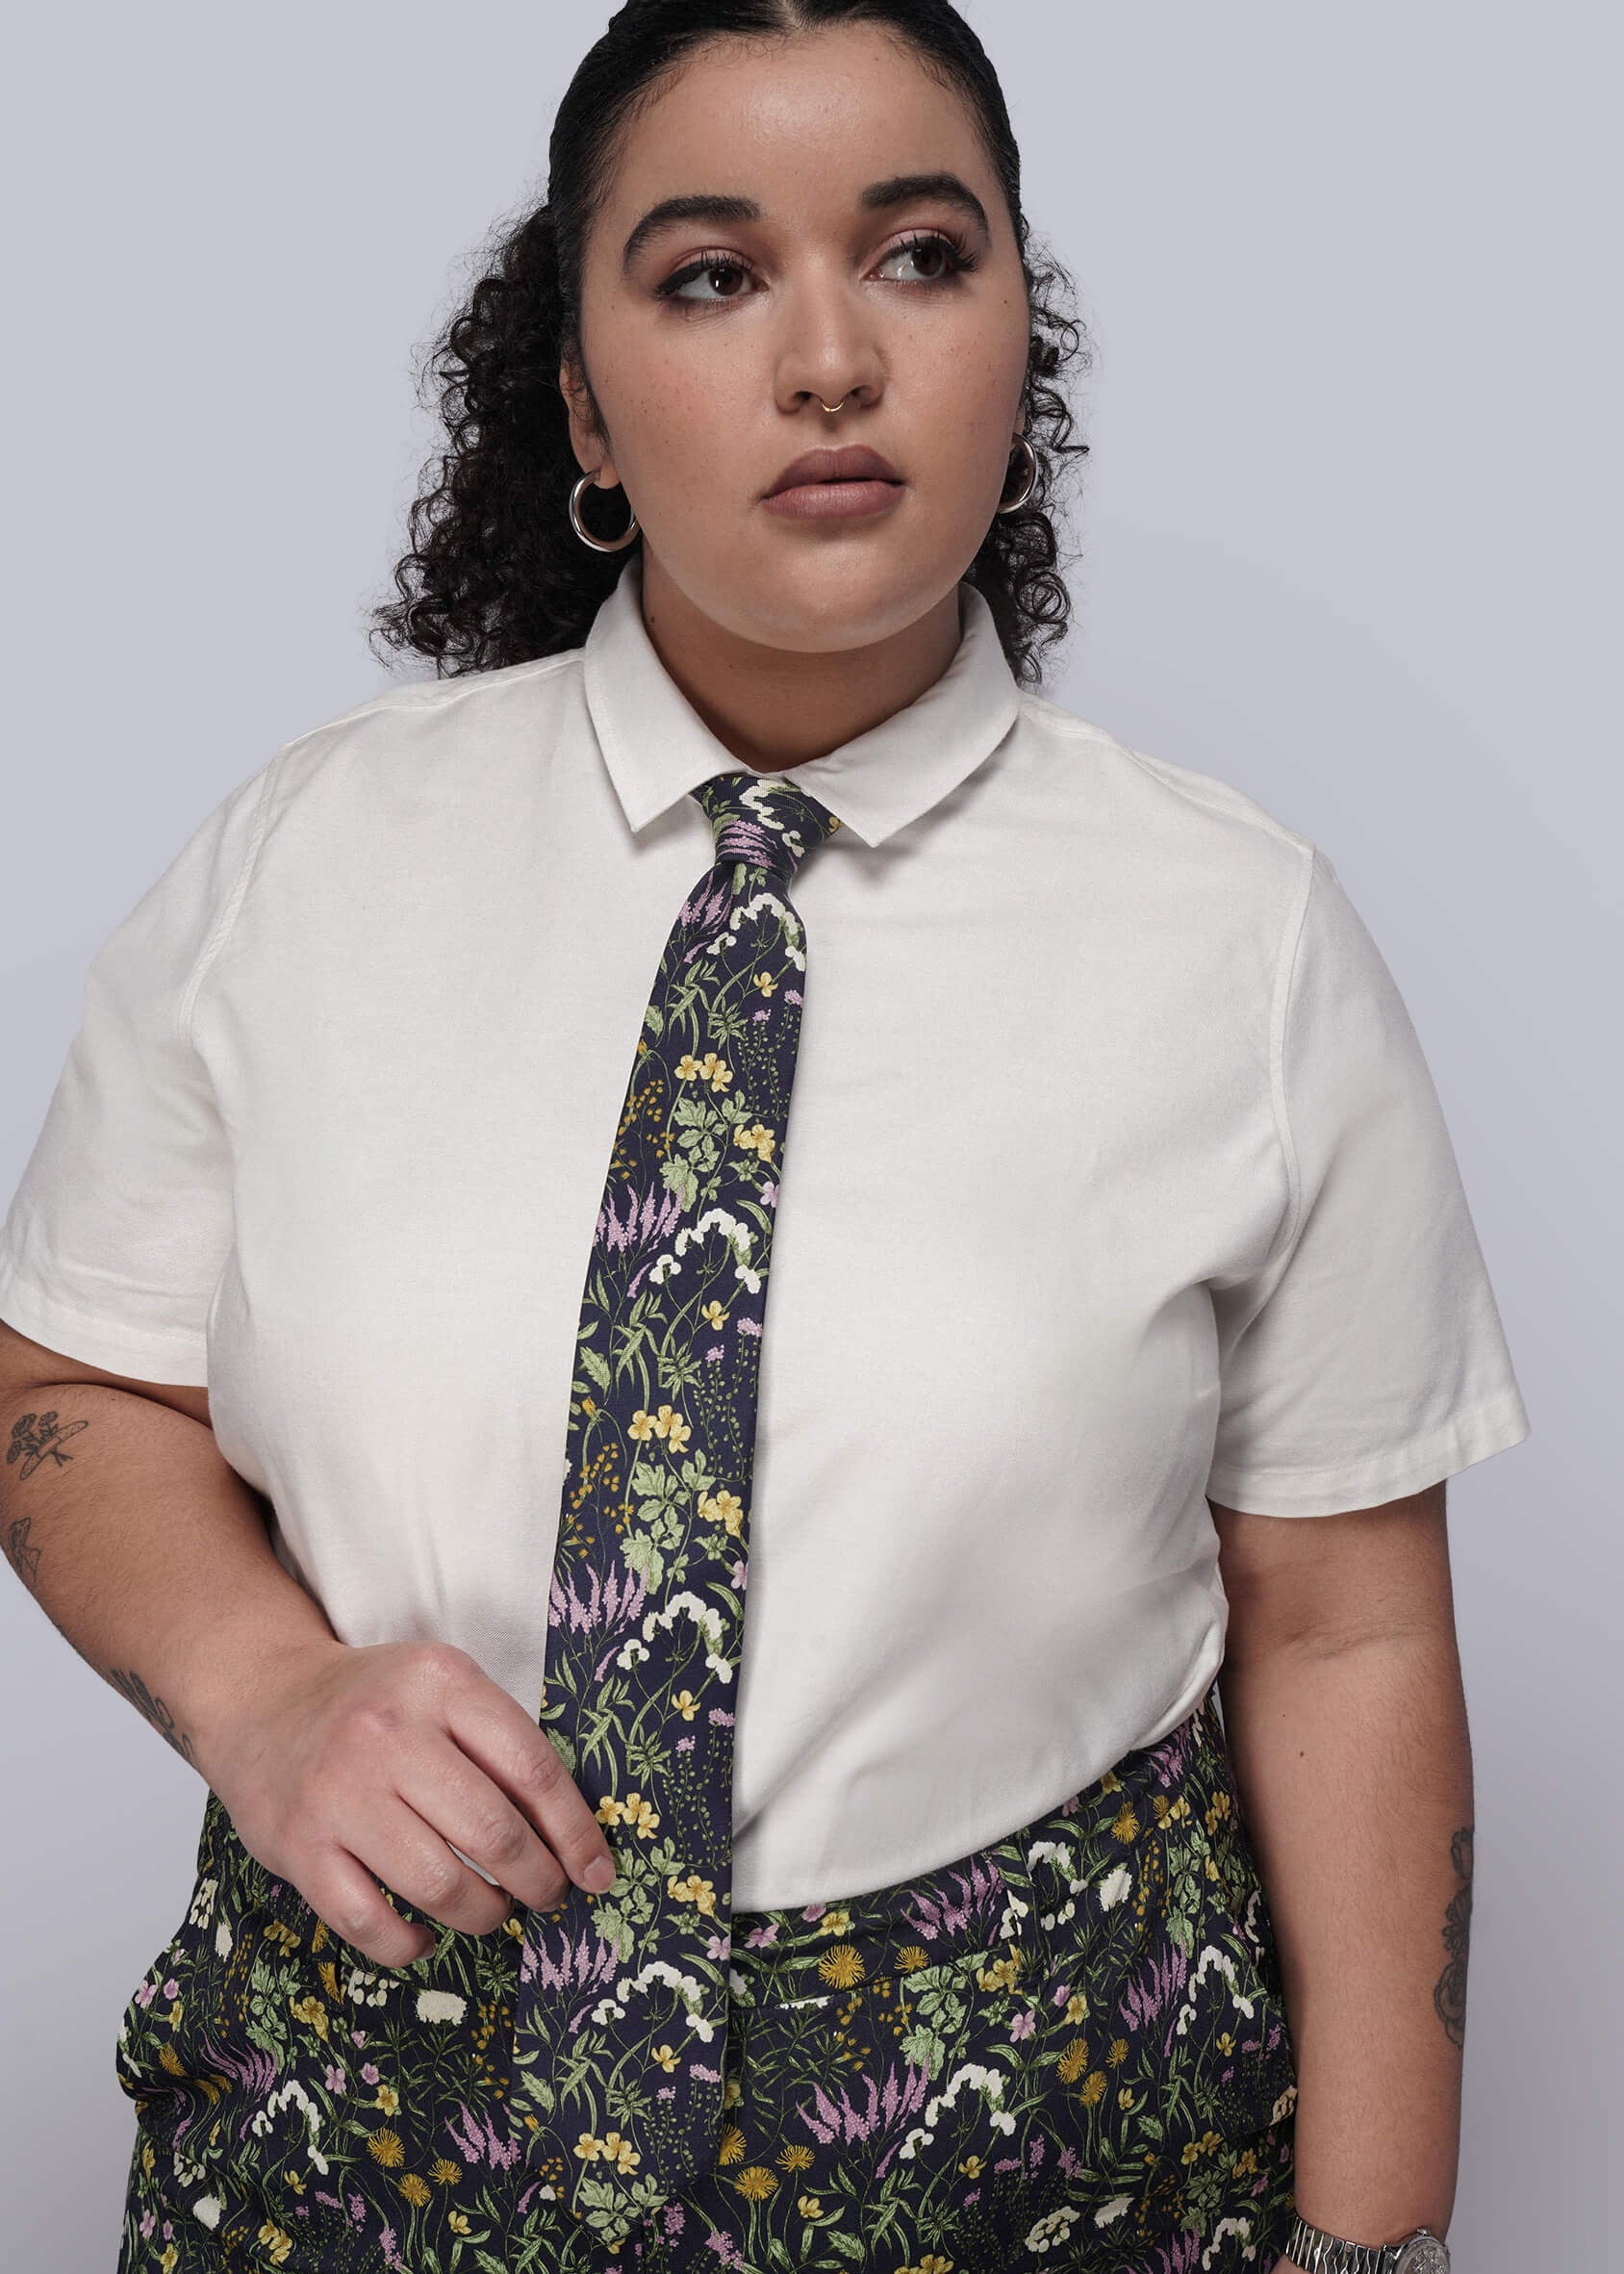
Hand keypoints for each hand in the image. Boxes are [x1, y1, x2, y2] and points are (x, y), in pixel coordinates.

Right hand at [203, 1636, 617, 1968]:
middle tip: (546, 1896)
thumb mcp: (443, 1690)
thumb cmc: (375, 1704)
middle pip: (492, 1832)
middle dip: (537, 1881)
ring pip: (438, 1884)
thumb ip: (500, 1746)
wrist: (263, 1700)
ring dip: (483, 1914)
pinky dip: (410, 1946)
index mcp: (440, 1682)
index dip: (575, 1832)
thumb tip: (571, 1837)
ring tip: (491, 1910)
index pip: (532, 1768)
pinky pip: (370, 1924)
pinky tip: (425, 1935)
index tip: (596, 1873)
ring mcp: (338, 1793)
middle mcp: (388, 1733)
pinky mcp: (298, 1847)